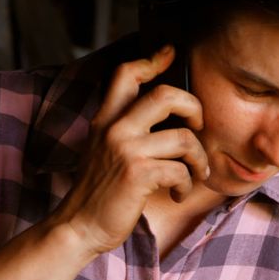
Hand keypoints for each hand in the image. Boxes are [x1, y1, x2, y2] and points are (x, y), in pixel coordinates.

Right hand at [49, 46, 208, 255]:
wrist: (79, 227)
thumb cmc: (101, 192)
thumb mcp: (105, 150)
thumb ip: (127, 129)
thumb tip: (168, 118)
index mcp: (106, 119)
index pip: (126, 74)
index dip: (152, 59)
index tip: (170, 52)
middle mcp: (115, 128)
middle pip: (166, 95)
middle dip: (195, 108)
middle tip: (198, 126)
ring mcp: (126, 150)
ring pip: (184, 137)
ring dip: (199, 159)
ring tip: (195, 174)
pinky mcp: (138, 174)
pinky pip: (180, 170)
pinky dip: (186, 184)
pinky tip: (178, 193)